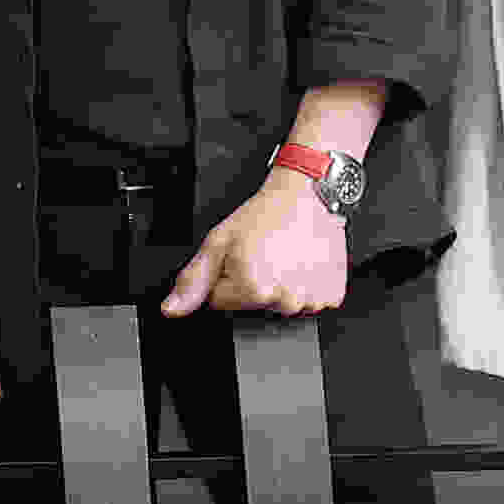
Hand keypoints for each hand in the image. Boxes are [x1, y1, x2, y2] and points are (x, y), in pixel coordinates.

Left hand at [160, 175, 347, 319]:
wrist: (306, 194)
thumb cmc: (266, 214)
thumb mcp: (218, 241)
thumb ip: (192, 280)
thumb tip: (172, 309)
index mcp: (252, 289)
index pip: (222, 302)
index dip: (225, 277)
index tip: (240, 256)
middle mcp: (283, 299)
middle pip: (253, 307)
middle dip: (253, 284)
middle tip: (263, 254)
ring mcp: (310, 300)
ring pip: (282, 306)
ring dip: (281, 286)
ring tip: (285, 256)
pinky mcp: (331, 295)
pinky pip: (313, 302)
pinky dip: (307, 286)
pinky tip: (303, 263)